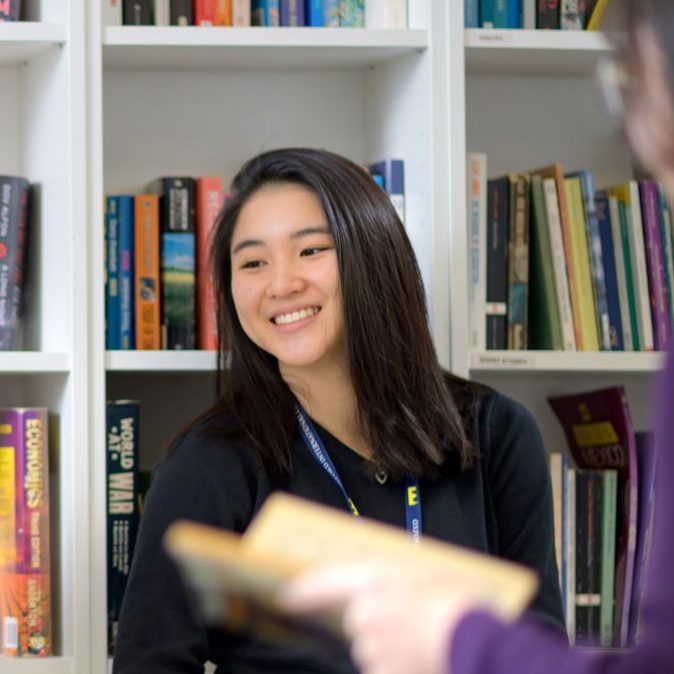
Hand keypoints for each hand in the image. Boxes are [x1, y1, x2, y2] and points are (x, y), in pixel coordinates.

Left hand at [280, 559, 483, 673]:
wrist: (474, 641)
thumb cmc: (458, 601)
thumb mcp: (432, 573)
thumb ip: (402, 579)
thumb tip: (391, 587)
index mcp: (375, 579)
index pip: (327, 581)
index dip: (307, 588)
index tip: (288, 594)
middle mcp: (365, 612)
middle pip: (357, 620)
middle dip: (377, 621)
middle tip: (410, 619)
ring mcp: (372, 647)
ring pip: (372, 648)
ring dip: (390, 646)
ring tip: (424, 640)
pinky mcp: (383, 673)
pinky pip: (384, 669)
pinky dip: (398, 666)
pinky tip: (423, 660)